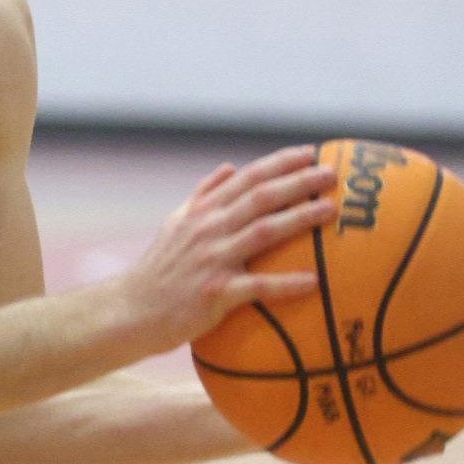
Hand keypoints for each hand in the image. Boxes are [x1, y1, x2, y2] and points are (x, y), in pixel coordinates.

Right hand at [119, 145, 338, 353]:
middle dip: (299, 182)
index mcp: (201, 211)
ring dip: (299, 219)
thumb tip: (229, 165)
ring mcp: (211, 260)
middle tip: (331, 174)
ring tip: (330, 211)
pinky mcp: (214, 293)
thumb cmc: (159, 270)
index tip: (310, 153)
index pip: (246, 178)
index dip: (280, 163)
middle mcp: (207, 229)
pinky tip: (313, 281)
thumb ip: (203, 193)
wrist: (132, 310)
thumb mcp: (175, 223)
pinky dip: (286, 283)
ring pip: (263, 232)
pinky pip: (257, 286)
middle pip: (260, 197)